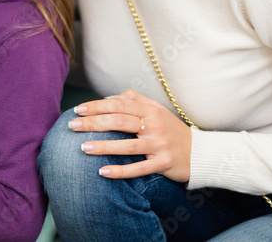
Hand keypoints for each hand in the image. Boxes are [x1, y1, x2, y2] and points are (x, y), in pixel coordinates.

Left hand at [70, 89, 192, 182]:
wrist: (199, 152)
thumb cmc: (171, 130)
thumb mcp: (157, 110)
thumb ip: (135, 100)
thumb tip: (110, 97)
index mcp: (150, 109)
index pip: (119, 104)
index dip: (97, 106)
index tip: (78, 110)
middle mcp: (154, 124)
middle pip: (120, 121)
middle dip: (94, 123)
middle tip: (72, 126)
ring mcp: (159, 144)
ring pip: (127, 145)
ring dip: (104, 146)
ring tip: (83, 148)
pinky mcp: (163, 163)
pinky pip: (139, 169)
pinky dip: (120, 171)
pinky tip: (102, 172)